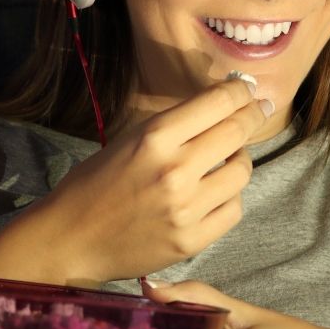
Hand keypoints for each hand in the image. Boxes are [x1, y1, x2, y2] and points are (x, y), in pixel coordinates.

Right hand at [0, 76, 271, 285]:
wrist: (70, 240)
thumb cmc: (95, 184)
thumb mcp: (130, 139)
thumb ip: (175, 126)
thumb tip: (221, 106)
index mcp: (155, 137)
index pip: (218, 103)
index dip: (240, 90)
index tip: (248, 88)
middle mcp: (175, 170)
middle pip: (237, 132)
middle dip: (253, 116)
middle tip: (259, 110)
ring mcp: (186, 208)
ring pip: (242, 172)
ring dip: (239, 160)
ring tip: (227, 159)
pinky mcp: (192, 240)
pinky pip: (233, 209)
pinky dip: (229, 197)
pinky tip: (215, 194)